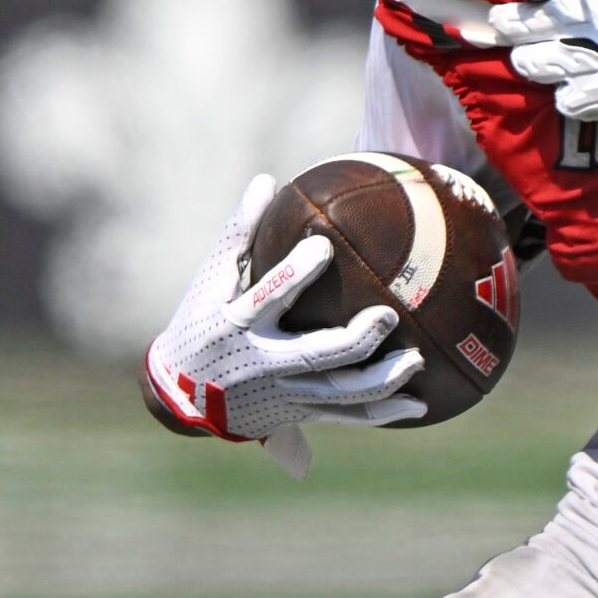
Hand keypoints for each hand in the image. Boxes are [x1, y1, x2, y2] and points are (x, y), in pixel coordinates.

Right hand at [143, 175, 424, 476]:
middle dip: (354, 339)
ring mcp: (284, 393)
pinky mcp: (298, 412)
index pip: (266, 297)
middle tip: (387, 315)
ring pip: (338, 394)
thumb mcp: (209, 282)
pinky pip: (346, 417)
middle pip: (314, 355)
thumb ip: (239, 234)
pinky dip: (382, 413)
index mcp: (238, 325)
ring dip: (381, 381)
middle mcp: (263, 363)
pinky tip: (418, 406)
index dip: (293, 274)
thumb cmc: (200, 324)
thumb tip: (266, 180)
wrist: (179, 399)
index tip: (323, 246)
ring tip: (416, 361)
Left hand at [474, 0, 597, 117]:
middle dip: (511, 22)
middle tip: (514, 21)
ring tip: (537, 56)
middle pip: (515, 23)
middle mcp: (575, 18)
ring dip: (531, 59)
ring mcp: (588, 57)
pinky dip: (571, 97)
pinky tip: (577, 89)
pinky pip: (569, 102)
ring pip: (530, 64)